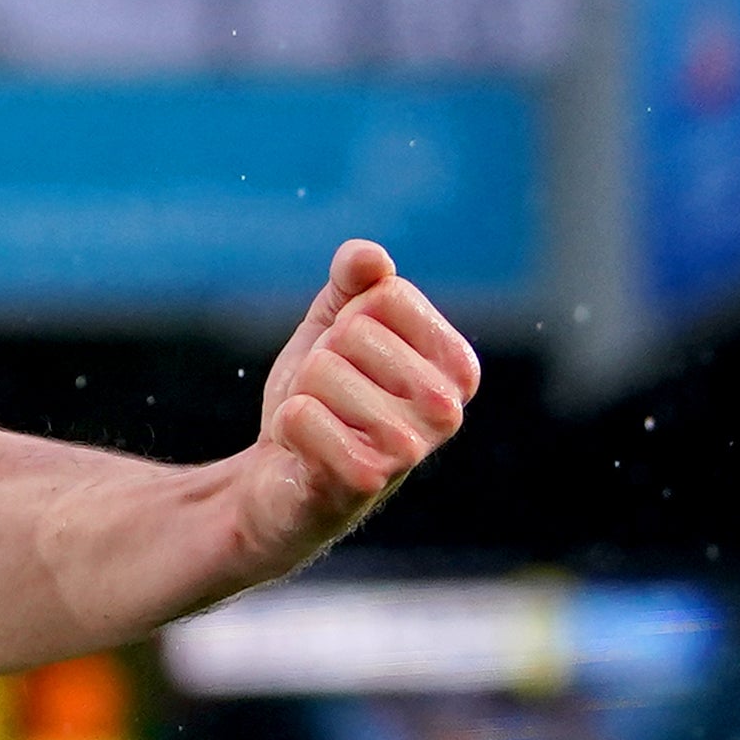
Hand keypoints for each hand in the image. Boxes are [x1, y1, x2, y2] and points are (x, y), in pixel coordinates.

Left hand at [233, 239, 479, 573]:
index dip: (348, 320)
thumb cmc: (323, 396)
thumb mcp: (335, 324)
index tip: (351, 361)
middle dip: (322, 359)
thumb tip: (370, 257)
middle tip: (330, 400)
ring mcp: (410, 450)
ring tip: (321, 425)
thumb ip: (354, 280)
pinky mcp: (364, 481)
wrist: (282, 475)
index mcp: (457, 366)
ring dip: (303, 394)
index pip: (387, 293)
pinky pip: (301, 415)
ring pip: (322, 371)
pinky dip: (287, 424)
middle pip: (353, 331)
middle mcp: (448, 409)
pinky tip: (303, 451)